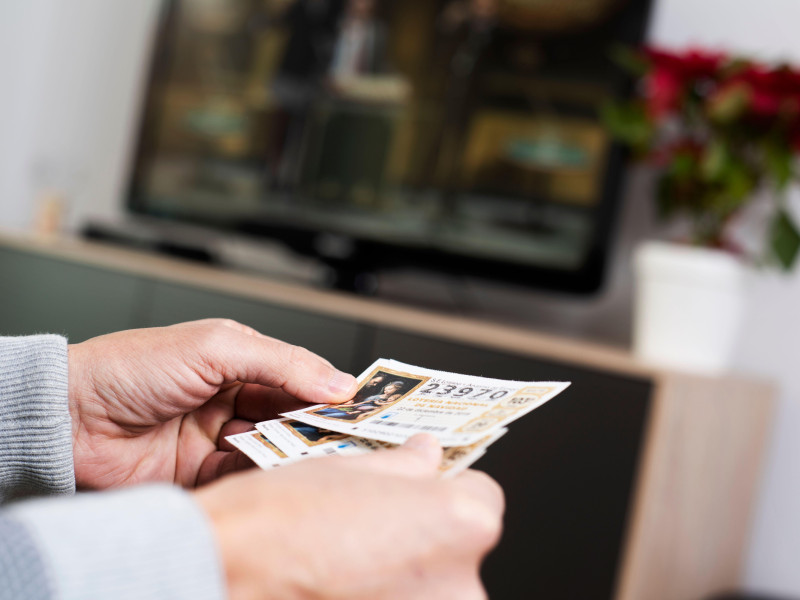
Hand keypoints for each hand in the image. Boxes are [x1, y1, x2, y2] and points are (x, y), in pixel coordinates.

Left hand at [68, 319, 356, 489]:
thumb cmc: (133, 367)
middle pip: (291, 414)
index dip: (330, 389)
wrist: (70, 417)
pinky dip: (262, 475)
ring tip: (311, 453)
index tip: (362, 406)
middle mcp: (233, 397)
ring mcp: (218, 436)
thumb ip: (282, 363)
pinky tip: (273, 471)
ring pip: (273, 447)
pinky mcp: (201, 473)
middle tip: (346, 436)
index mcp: (239, 359)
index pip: (299, 375)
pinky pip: (244, 476)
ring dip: (291, 451)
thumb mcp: (217, 348)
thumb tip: (338, 381)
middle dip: (316, 424)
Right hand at [196, 435, 503, 599]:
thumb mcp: (353, 468)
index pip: (482, 496)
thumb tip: (426, 455)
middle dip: (428, 539)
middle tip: (378, 532)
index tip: (420, 494)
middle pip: (462, 549)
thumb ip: (408, 464)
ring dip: (408, 579)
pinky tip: (347, 591)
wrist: (225, 573)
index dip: (445, 491)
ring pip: (435, 589)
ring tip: (355, 566)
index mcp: (463, 524)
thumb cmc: (281, 523)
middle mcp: (464, 586)